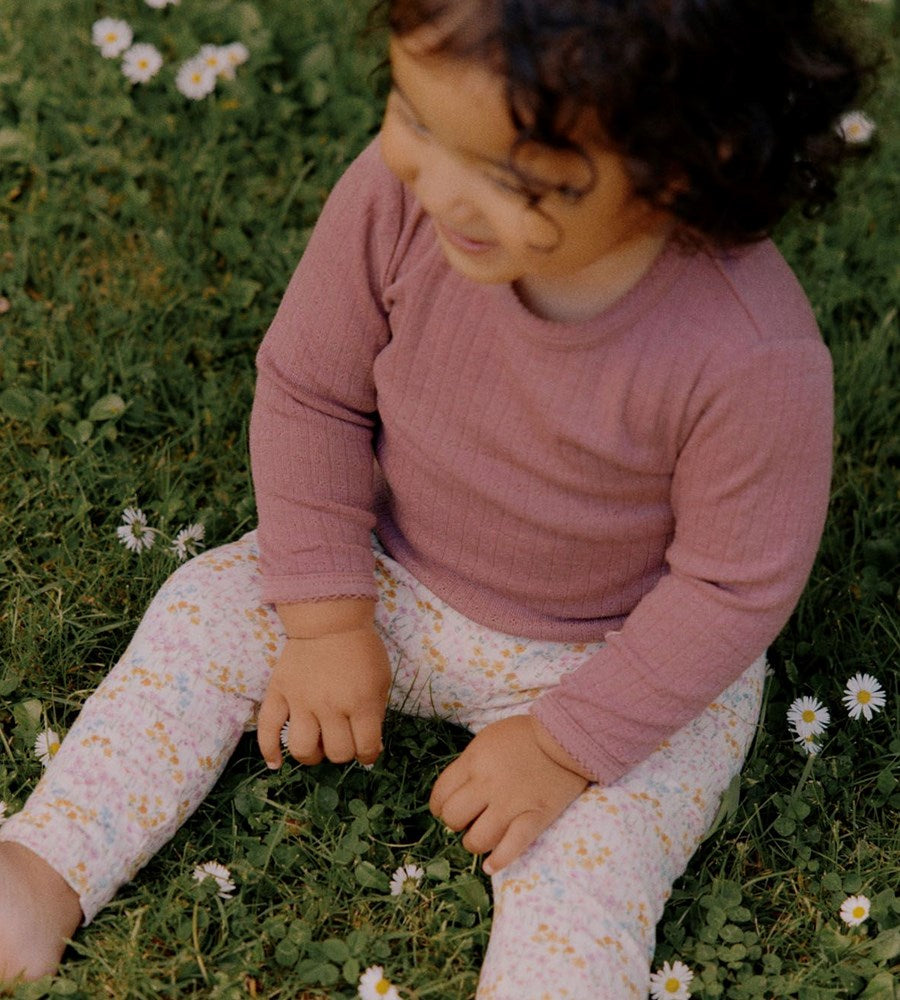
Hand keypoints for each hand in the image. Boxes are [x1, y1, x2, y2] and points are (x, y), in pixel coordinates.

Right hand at [257, 605, 390, 767]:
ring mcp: (301, 700)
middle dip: (344, 752)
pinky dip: (269, 751)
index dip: (369, 755)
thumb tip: (371, 748)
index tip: (367, 751)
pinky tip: (276, 763)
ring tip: (317, 747)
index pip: (366, 747)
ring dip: (312, 756)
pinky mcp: (279, 693)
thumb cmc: (361, 649)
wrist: (329, 620)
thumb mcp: (381, 680)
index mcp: (361, 702)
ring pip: (302, 748)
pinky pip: (268, 729)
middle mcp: (330, 705)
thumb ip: (377, 714)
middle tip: (343, 740)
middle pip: (336, 752)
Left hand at [429, 714, 590, 874]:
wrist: (564, 736)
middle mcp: (487, 785)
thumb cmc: (524, 735)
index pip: (441, 793)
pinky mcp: (534, 818)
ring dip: (474, 843)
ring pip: (477, 839)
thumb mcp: (487, 739)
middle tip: (467, 820)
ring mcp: (510, 804)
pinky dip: (499, 861)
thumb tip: (456, 791)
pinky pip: (512, 848)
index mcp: (473, 762)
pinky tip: (491, 867)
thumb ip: (470, 764)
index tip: (446, 808)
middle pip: (454, 817)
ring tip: (480, 838)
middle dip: (456, 822)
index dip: (439, 806)